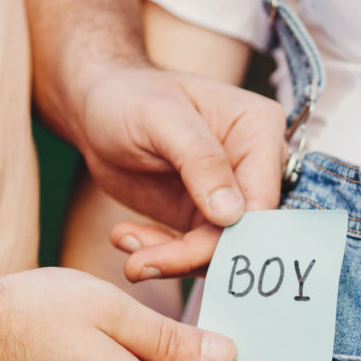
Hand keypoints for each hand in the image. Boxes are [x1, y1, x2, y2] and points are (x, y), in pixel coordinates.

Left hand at [23, 0, 284, 280]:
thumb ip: (200, 160)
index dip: (233, 235)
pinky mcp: (205, 218)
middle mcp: (255, 166)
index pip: (262, 199)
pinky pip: (194, 252)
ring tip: (131, 256)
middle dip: (196, 256)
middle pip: (245, 232)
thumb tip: (232, 215)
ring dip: (173, 261)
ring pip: (220, 250)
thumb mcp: (161, 118)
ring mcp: (232, 196)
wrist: (97, 108)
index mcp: (260, 130)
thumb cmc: (130, 97)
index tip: (187, 253)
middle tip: (142, 264)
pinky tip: (127, 238)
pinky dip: (161, 255)